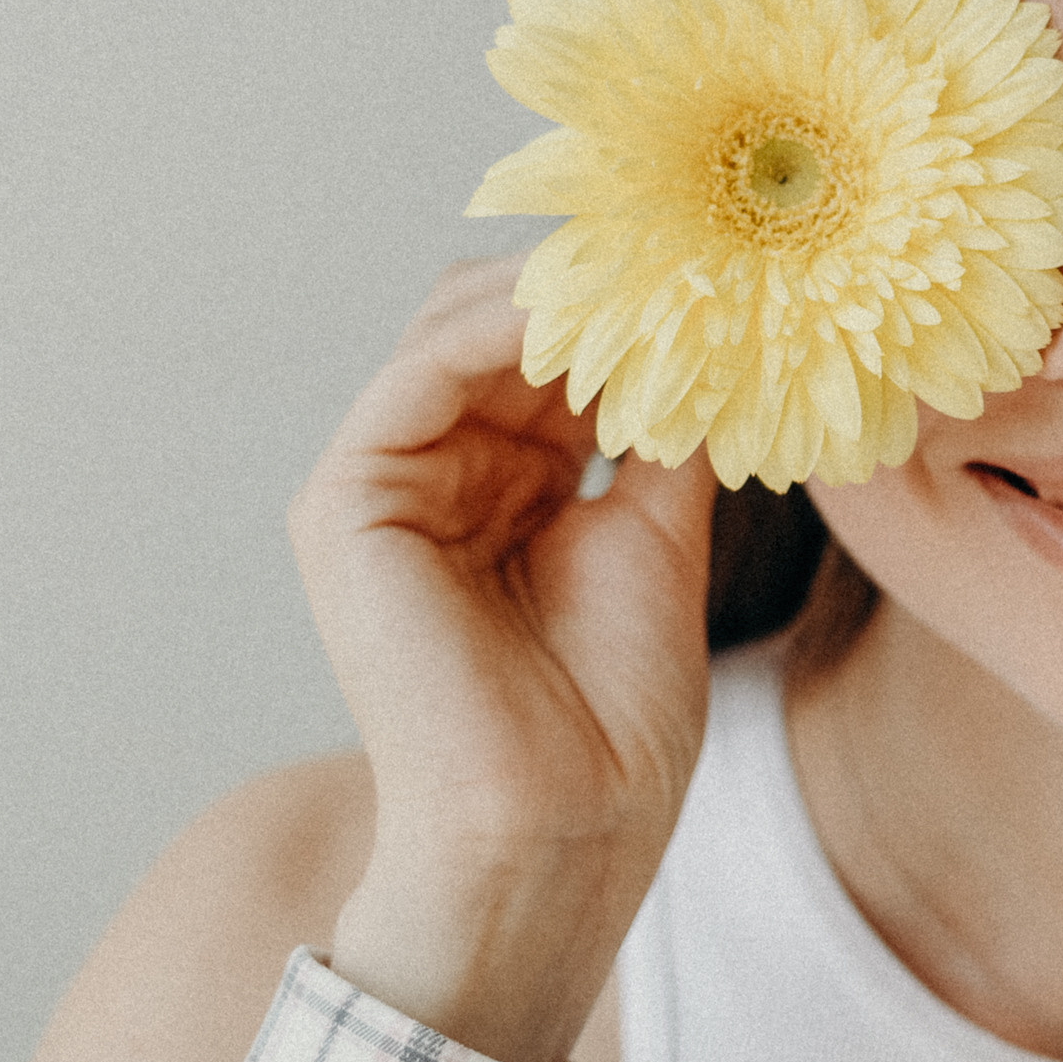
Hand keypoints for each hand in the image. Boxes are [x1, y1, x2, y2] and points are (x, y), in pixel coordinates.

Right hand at [288, 256, 715, 1061]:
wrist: (562, 829)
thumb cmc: (612, 720)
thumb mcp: (659, 535)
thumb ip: (666, 427)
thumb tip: (713, 327)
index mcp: (507, 482)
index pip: (554, 348)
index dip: (628, 298)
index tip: (718, 250)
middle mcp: (439, 470)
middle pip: (499, 323)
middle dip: (591, 277)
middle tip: (686, 232)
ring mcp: (383, 485)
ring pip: (456, 327)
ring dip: (553, 289)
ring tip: (643, 262)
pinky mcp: (344, 504)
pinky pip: (416, 372)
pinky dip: (497, 327)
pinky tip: (581, 314)